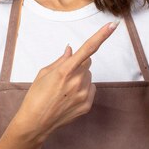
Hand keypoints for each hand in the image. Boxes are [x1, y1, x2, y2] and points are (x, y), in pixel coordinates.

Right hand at [15, 21, 118, 142]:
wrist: (36, 122)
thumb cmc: (36, 96)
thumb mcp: (44, 73)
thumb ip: (61, 60)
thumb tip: (71, 49)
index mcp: (65, 70)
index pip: (88, 49)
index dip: (101, 36)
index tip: (113, 26)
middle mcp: (77, 81)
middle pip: (87, 63)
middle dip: (78, 65)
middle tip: (63, 76)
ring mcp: (83, 94)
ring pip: (88, 76)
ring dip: (80, 78)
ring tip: (64, 90)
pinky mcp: (87, 104)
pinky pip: (90, 89)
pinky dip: (83, 90)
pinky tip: (69, 98)